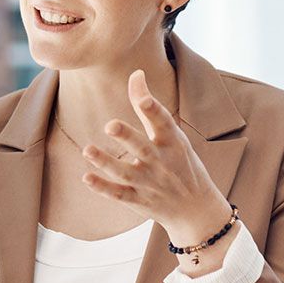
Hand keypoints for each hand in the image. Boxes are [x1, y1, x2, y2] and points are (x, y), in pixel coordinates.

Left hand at [78, 70, 231, 247]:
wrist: (197, 209)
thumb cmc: (180, 162)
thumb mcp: (172, 135)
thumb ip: (148, 107)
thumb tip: (136, 73)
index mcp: (172, 142)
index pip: (163, 123)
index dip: (153, 110)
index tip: (143, 99)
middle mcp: (161, 162)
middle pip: (142, 148)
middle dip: (127, 137)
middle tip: (110, 125)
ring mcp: (149, 183)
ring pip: (125, 173)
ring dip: (106, 162)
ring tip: (87, 150)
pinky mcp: (138, 200)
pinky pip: (119, 194)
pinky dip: (103, 188)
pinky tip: (86, 178)